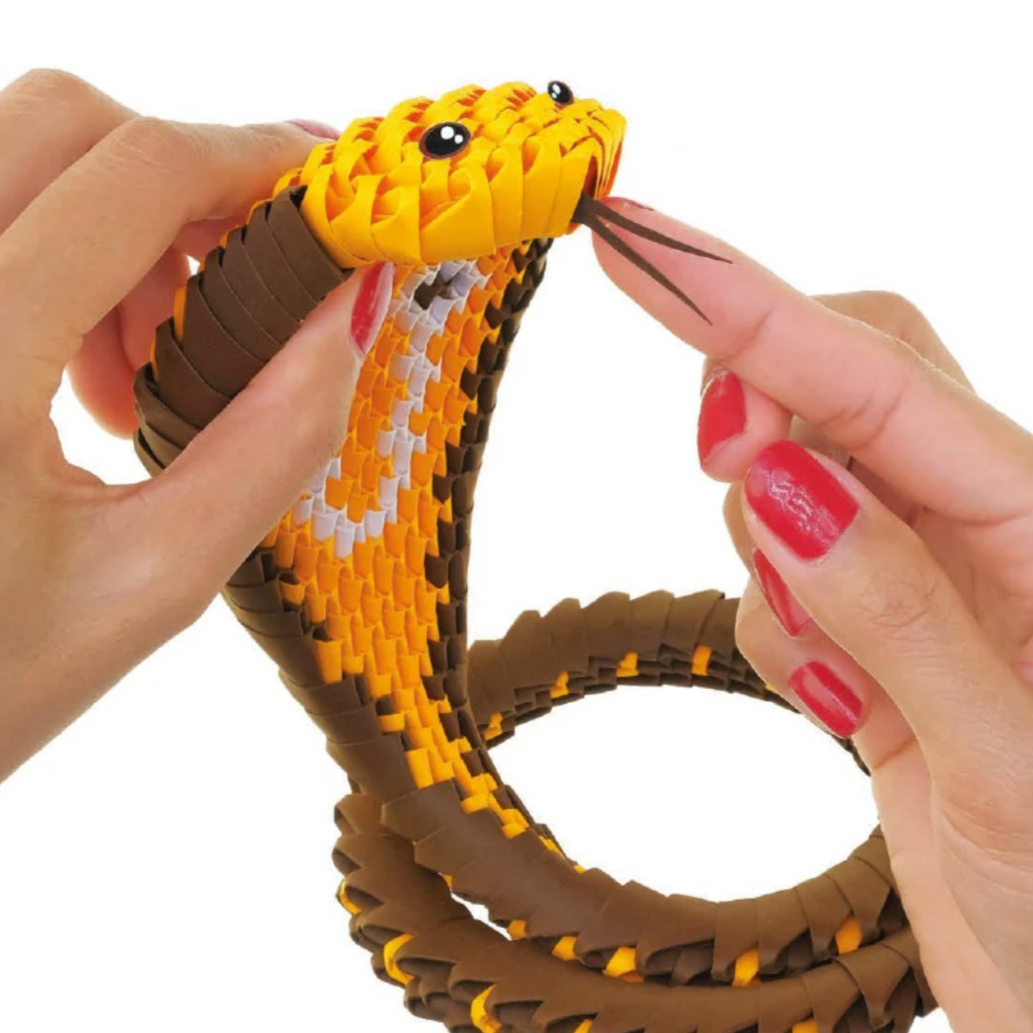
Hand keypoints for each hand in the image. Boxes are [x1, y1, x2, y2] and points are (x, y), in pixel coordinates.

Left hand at [0, 71, 377, 781]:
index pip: (136, 176)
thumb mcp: (159, 579)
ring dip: (130, 227)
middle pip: (66, 123)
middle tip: (262, 270)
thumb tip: (354, 312)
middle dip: (192, 175)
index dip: (258, 160)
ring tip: (166, 360)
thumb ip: (275, 439)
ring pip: (23, 160)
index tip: (334, 198)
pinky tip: (96, 372)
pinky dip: (72, 259)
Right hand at [592, 198, 1032, 1032]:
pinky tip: (840, 698)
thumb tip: (782, 480)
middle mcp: (982, 529)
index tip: (643, 249)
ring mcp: (922, 577)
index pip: (874, 379)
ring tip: (839, 665)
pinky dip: (777, 618)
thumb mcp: (1001, 762)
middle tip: (722, 471)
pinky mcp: (873, 632)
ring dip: (772, 544)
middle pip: (840, 380)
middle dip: (755, 404)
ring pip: (796, 481)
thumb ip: (897, 609)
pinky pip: (782, 577)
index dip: (749, 308)